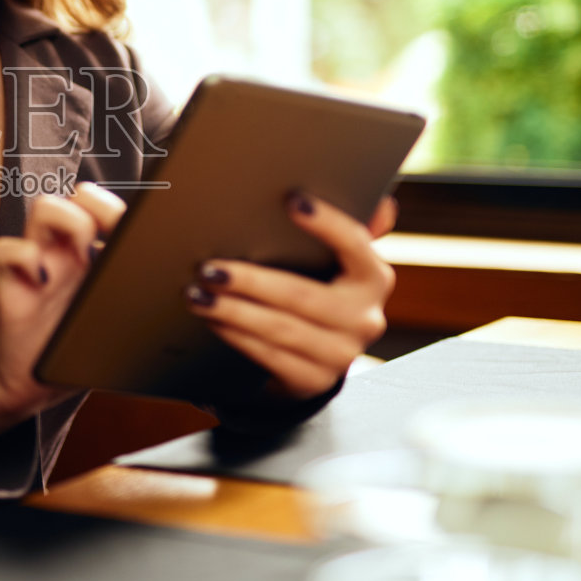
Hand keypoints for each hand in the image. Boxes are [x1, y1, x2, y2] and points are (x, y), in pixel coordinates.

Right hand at [0, 181, 125, 448]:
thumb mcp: (121, 323)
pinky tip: (42, 281)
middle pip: (81, 193)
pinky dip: (22, 257)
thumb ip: (147, 302)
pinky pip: (4, 249)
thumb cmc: (80, 351)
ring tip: (83, 256)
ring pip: (44, 207)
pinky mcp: (8, 283)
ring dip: (68, 222)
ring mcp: (39, 262)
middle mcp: (69, 250)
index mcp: (100, 254)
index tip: (149, 226)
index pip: (116, 207)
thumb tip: (199, 298)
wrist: (33, 386)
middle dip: (101, 206)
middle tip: (115, 239)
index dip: (130, 208)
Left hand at [184, 192, 395, 398]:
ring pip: (280, 329)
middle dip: (250, 281)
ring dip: (233, 311)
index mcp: (373, 278)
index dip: (327, 223)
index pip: (355, 245)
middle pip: (301, 295)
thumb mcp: (335, 263)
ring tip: (199, 295)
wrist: (316, 355)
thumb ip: (348, 231)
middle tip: (210, 268)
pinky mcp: (314, 381)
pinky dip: (237, 336)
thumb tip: (382, 205)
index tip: (291, 200)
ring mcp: (342, 354)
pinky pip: (270, 356)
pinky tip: (213, 321)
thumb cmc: (319, 290)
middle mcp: (365, 318)